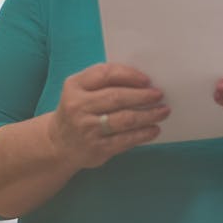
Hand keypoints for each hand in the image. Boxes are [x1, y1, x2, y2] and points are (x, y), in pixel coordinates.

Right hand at [47, 62, 168, 168]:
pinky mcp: (97, 148)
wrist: (59, 143)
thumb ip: (104, 82)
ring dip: (148, 115)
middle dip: (142, 95)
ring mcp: (87, 129)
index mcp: (74, 86)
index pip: (105, 74)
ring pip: (124, 119)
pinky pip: (126, 140)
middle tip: (159, 95)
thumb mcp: (81, 90)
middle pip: (117, 97)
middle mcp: (78, 107)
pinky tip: (154, 130)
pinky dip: (143, 134)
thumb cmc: (79, 110)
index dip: (129, 75)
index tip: (147, 80)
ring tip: (163, 111)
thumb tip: (142, 81)